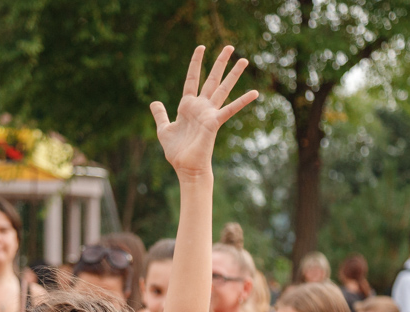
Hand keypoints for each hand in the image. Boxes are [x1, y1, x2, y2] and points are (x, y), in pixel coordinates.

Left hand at [149, 45, 257, 180]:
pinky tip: (255, 92)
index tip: (201, 47)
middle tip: (230, 46)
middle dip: (220, 62)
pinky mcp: (214, 122)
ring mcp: (209, 113)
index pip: (192, 79)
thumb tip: (155, 102)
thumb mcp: (164, 129)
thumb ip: (161, 114)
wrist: (185, 167)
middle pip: (212, 79)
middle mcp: (201, 106)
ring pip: (223, 89)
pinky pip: (230, 109)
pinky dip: (242, 101)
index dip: (195, 63)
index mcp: (188, 106)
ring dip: (233, 74)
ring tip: (244, 60)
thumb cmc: (177, 151)